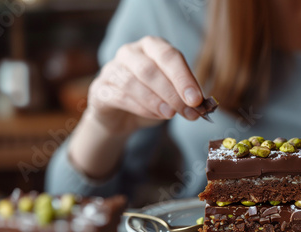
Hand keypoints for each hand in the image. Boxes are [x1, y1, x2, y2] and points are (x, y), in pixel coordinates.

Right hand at [87, 36, 203, 133]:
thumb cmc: (152, 99)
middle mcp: (130, 52)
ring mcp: (112, 68)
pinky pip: (120, 97)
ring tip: (171, 115)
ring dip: (156, 101)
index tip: (196, 99)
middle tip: (188, 111)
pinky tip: (156, 116)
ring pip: (132, 82)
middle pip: (149, 69)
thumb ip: (185, 96)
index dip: (184, 78)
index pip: (169, 56)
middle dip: (172, 92)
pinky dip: (141, 108)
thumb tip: (201, 105)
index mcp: (152, 46)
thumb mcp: (172, 95)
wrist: (121, 116)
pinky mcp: (100, 88)